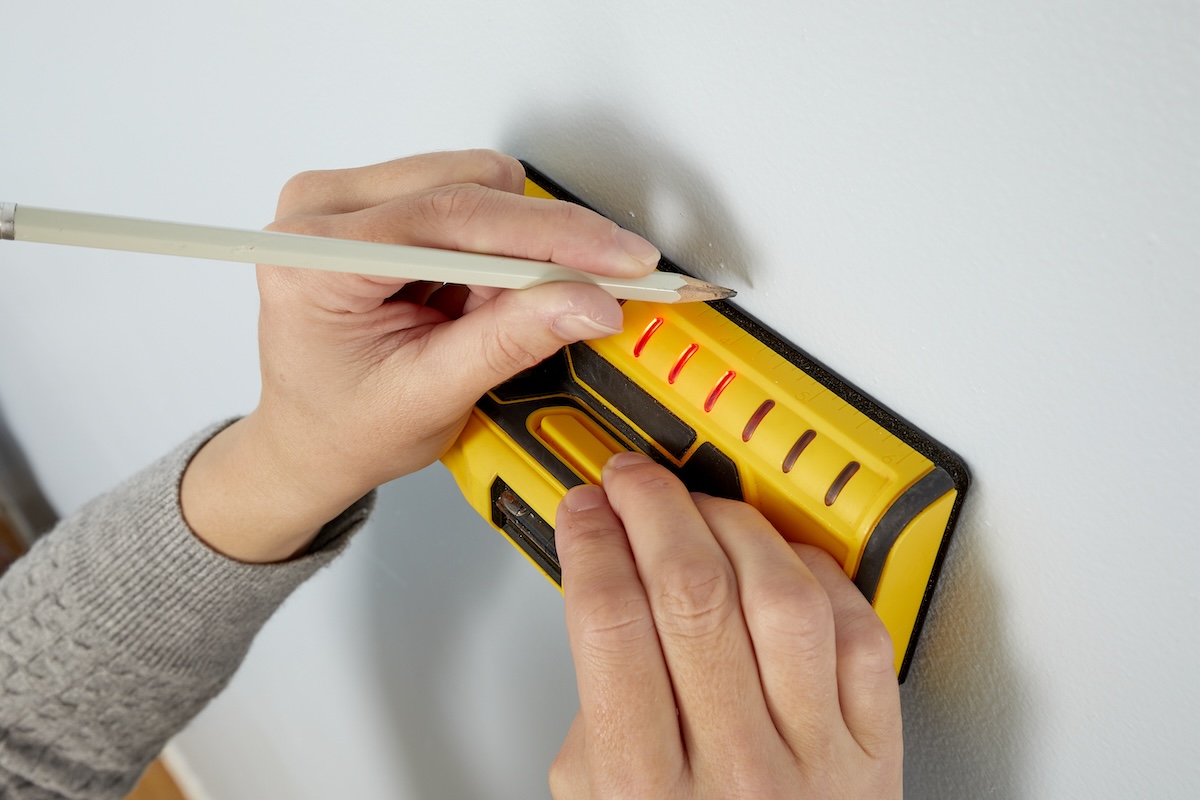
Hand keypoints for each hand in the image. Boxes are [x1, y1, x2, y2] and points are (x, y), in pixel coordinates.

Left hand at [181, 150, 660, 561]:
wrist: (306, 442)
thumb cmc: (343, 428)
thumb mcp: (431, 395)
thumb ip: (510, 341)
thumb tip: (589, 301)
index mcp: (316, 258)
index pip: (453, 218)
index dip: (552, 234)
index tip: (621, 258)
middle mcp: (323, 210)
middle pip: (470, 189)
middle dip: (540, 246)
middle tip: (588, 295)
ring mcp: (348, 199)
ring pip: (476, 187)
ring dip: (512, 251)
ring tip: (482, 316)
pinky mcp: (378, 203)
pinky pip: (465, 201)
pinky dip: (494, 250)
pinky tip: (471, 298)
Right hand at [550, 452, 902, 798]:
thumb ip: (597, 715)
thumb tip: (611, 602)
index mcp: (642, 788)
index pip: (611, 621)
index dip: (592, 541)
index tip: (585, 510)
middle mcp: (734, 770)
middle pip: (690, 592)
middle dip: (652, 508)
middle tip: (634, 481)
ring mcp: (816, 760)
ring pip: (780, 597)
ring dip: (733, 524)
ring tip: (704, 505)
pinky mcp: (878, 754)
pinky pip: (860, 636)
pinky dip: (822, 577)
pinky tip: (785, 558)